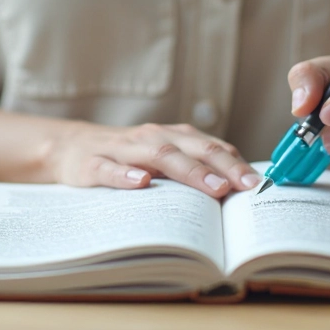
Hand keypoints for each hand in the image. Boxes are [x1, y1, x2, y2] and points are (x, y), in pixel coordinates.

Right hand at [44, 122, 259, 196]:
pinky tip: (142, 183)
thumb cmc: (126, 158)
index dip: (236, 164)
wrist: (70, 147)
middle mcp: (151, 137)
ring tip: (213, 186)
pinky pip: (110, 169)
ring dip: (188, 170)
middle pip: (192, 148)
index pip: (210, 147)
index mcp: (171, 137)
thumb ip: (191, 169)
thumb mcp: (160, 159)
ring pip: (158, 155)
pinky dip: (126, 176)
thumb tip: (235, 193)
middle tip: (245, 186)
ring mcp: (122, 149)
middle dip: (222, 166)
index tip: (259, 184)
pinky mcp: (92, 163)